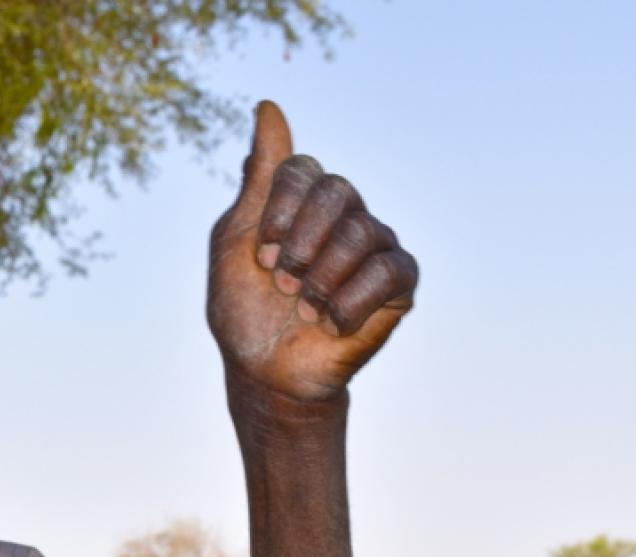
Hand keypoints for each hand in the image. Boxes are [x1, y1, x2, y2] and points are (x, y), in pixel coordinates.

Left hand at [207, 101, 417, 401]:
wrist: (265, 373)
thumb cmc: (245, 310)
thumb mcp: (234, 240)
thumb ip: (258, 177)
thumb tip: (268, 105)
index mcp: (304, 200)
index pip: (302, 169)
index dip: (278, 212)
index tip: (260, 255)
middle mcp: (345, 214)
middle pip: (338, 190)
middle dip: (301, 243)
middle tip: (281, 282)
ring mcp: (376, 245)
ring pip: (362, 231)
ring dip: (320, 280)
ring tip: (303, 309)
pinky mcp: (400, 282)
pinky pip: (389, 270)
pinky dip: (350, 302)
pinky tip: (330, 323)